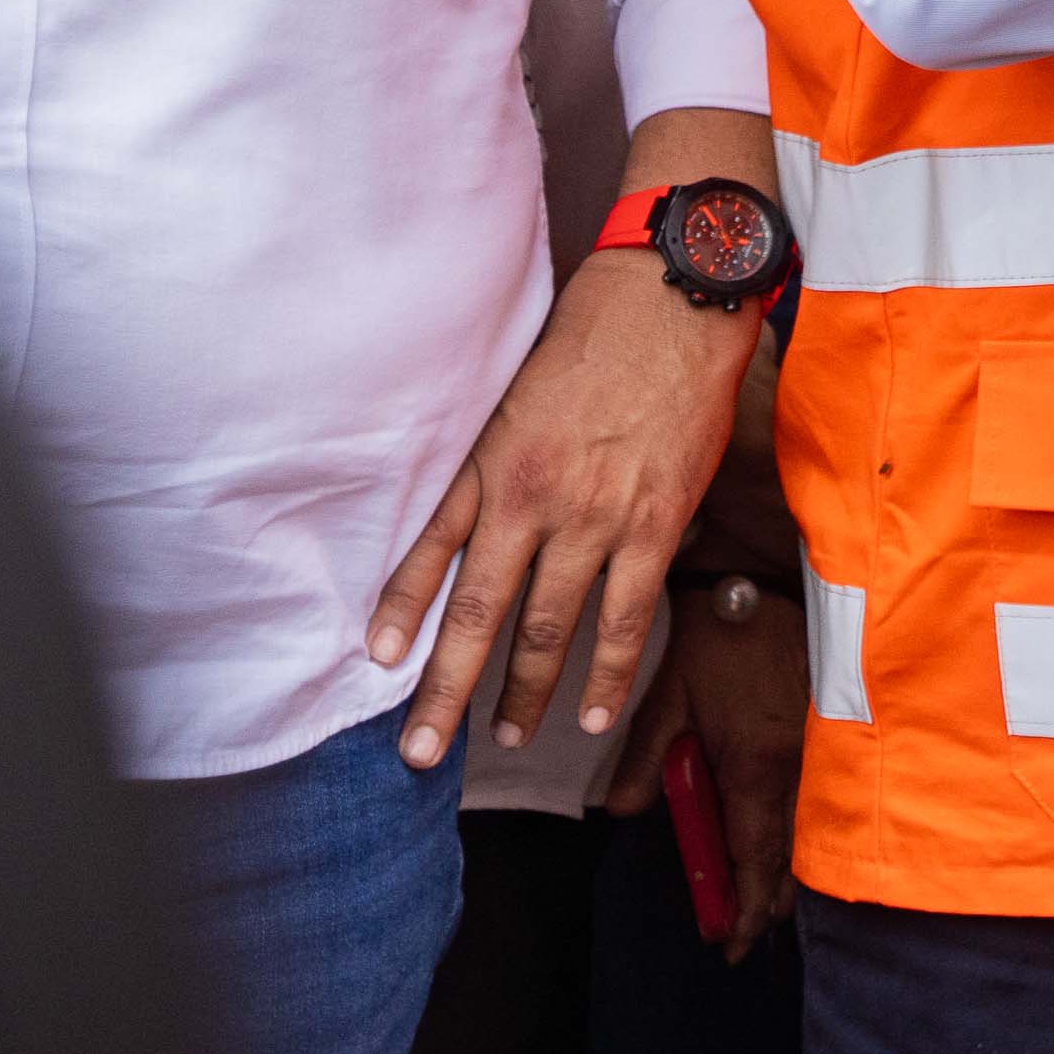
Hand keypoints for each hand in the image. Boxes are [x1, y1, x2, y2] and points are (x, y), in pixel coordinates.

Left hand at [366, 126, 766, 767]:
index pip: (432, 553)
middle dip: (445, 691)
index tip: (380, 662)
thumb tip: (483, 512)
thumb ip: (500, 456)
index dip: (402, 613)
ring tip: (504, 735)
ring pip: (549, 629)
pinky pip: (625, 618)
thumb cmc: (596, 332)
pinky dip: (605, 671)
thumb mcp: (517, 388)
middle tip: (420, 753)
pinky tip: (589, 712)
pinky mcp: (654, 524)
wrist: (674, 299)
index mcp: (492, 462)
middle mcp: (534, 499)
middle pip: (480, 615)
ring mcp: (596, 518)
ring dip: (524, 693)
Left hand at [603, 580, 811, 951]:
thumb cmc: (717, 635)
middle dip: (765, 903)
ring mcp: (818, 750)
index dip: (741, 909)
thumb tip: (626, 812)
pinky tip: (783, 840)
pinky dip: (799, 832)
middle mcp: (795, 769)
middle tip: (740, 933)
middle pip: (788, 858)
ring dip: (783, 870)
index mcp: (754, 767)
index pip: (752, 860)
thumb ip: (644, 759)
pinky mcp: (828, 730)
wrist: (770, 576)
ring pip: (806, 833)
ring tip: (759, 899)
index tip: (726, 944)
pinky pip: (816, 801)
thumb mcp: (667, 697)